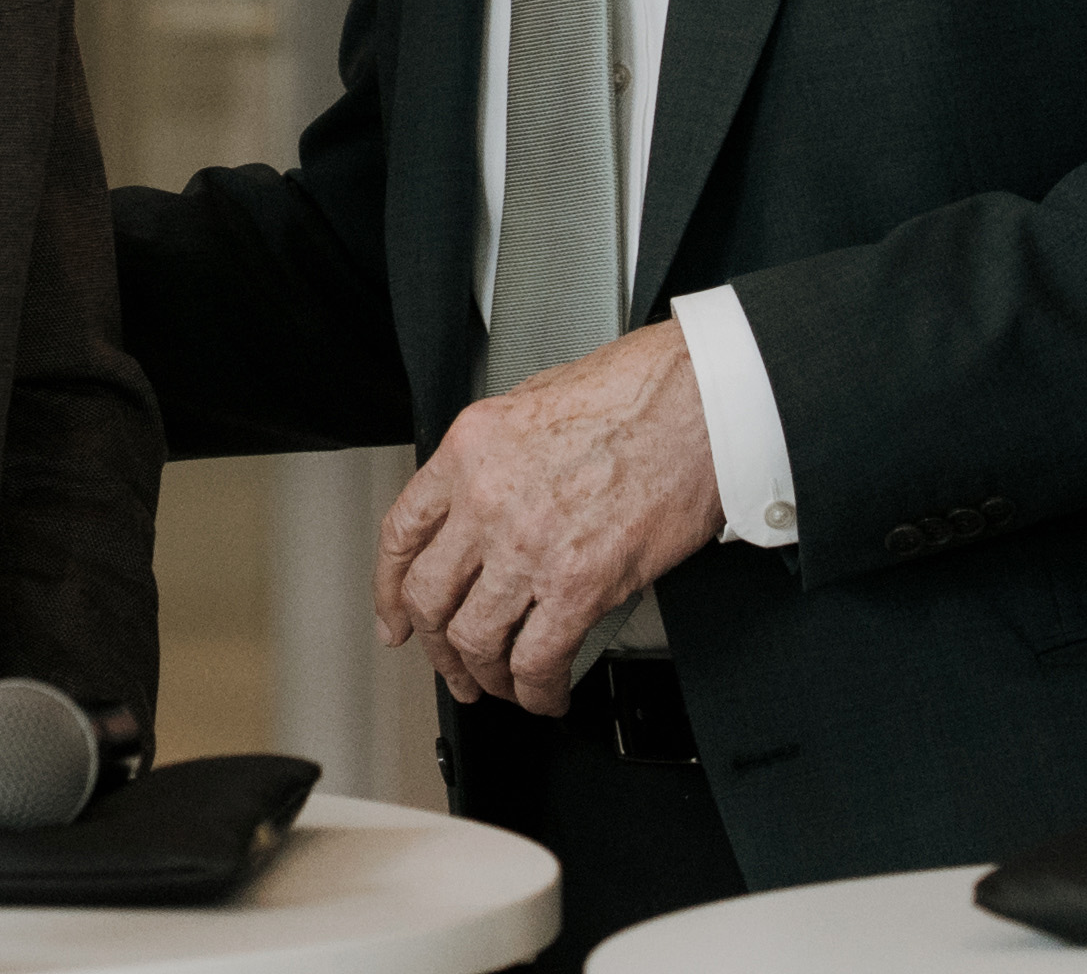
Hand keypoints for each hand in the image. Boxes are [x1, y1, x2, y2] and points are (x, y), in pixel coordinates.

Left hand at [372, 321, 723, 716]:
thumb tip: (484, 502)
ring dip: (485, 674)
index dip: (388, 590)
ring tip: (502, 684)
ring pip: (475, 637)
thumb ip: (495, 457)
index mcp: (468, 450)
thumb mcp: (533, 400)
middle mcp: (487, 499)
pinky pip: (537, 659)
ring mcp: (528, 545)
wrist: (698, 407)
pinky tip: (548, 692)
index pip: (401, 534)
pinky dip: (537, 689)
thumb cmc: (634, 394)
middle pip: (429, 597)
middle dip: (436, 646)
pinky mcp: (579, 584)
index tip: (396, 617)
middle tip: (451, 665)